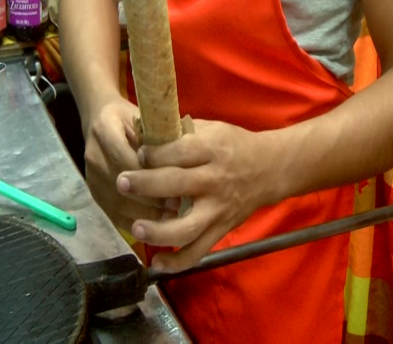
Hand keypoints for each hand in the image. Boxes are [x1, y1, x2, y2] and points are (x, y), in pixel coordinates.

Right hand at [84, 97, 171, 230]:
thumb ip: (157, 138)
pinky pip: (112, 213)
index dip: (151, 176)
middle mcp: (93, 155)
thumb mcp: (144, 117)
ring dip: (144, 214)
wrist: (98, 117)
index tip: (176, 186)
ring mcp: (89, 176)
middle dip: (150, 199)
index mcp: (105, 130)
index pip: (127, 159)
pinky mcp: (92, 192)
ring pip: (117, 203)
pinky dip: (134, 221)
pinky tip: (155, 223)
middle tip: (177, 206)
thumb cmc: (129, 116)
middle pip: (121, 185)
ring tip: (170, 217)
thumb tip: (182, 166)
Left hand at [117, 119, 275, 272]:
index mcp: (211, 150)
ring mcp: (218, 209)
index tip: (138, 153)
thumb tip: (140, 134)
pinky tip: (156, 263)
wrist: (270, 169)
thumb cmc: (233, 146)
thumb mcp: (210, 129)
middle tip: (122, 182)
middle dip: (145, 184)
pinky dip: (178, 262)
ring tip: (136, 228)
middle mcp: (214, 180)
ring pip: (187, 227)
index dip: (155, 154)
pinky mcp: (221, 230)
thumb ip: (179, 133)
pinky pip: (198, 251)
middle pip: (176, 184)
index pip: (179, 151)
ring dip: (158, 231)